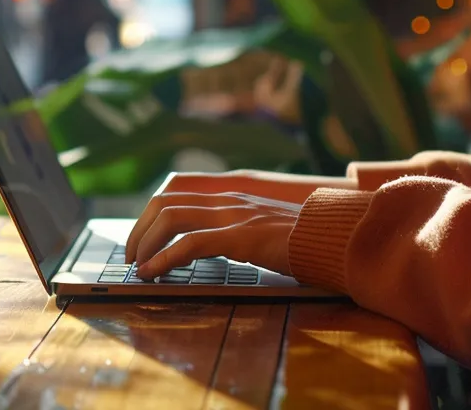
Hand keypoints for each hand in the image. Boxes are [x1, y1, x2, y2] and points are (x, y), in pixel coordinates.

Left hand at [124, 171, 353, 278]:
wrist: (339, 240)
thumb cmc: (306, 242)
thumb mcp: (265, 231)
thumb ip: (238, 231)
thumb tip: (210, 246)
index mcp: (232, 198)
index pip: (177, 195)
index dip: (149, 218)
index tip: (140, 243)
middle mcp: (229, 201)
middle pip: (165, 203)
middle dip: (138, 231)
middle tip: (131, 258)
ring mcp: (235, 216)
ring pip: (171, 218)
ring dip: (145, 243)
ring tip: (138, 267)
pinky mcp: (242, 237)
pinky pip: (191, 244)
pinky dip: (164, 259)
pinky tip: (153, 274)